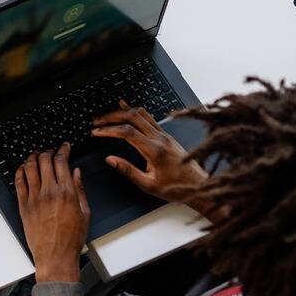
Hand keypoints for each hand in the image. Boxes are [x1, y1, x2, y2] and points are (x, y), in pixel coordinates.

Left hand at [15, 144, 89, 282]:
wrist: (56, 255)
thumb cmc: (71, 238)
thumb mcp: (84, 212)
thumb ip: (80, 189)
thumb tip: (76, 173)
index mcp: (66, 192)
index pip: (62, 161)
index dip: (63, 149)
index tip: (64, 146)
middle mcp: (49, 192)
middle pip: (45, 160)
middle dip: (48, 151)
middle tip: (51, 150)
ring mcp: (34, 198)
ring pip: (29, 168)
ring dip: (33, 157)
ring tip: (36, 155)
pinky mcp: (23, 206)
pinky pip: (19, 182)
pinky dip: (20, 171)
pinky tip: (23, 168)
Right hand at [92, 100, 211, 215]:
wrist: (198, 186)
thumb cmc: (176, 187)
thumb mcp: (148, 184)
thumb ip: (127, 170)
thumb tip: (110, 160)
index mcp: (154, 150)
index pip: (127, 132)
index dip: (108, 130)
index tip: (96, 132)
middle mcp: (160, 138)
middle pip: (132, 117)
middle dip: (111, 117)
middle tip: (97, 122)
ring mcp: (164, 135)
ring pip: (141, 113)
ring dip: (122, 112)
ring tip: (108, 115)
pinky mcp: (167, 135)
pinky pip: (149, 117)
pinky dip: (135, 112)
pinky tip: (127, 108)